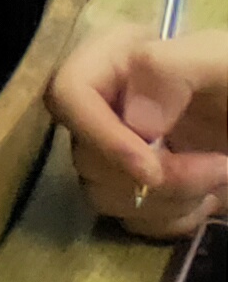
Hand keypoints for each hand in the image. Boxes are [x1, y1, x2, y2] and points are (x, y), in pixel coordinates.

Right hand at [57, 22, 227, 235]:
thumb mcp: (219, 61)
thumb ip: (170, 69)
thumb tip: (136, 122)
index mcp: (116, 60)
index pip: (68, 94)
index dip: (100, 136)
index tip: (152, 171)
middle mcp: (108, 105)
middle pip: (86, 155)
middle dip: (157, 177)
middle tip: (219, 169)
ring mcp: (122, 148)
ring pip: (103, 194)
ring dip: (167, 203)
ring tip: (219, 182)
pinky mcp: (141, 186)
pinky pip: (132, 220)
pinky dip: (172, 221)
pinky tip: (207, 201)